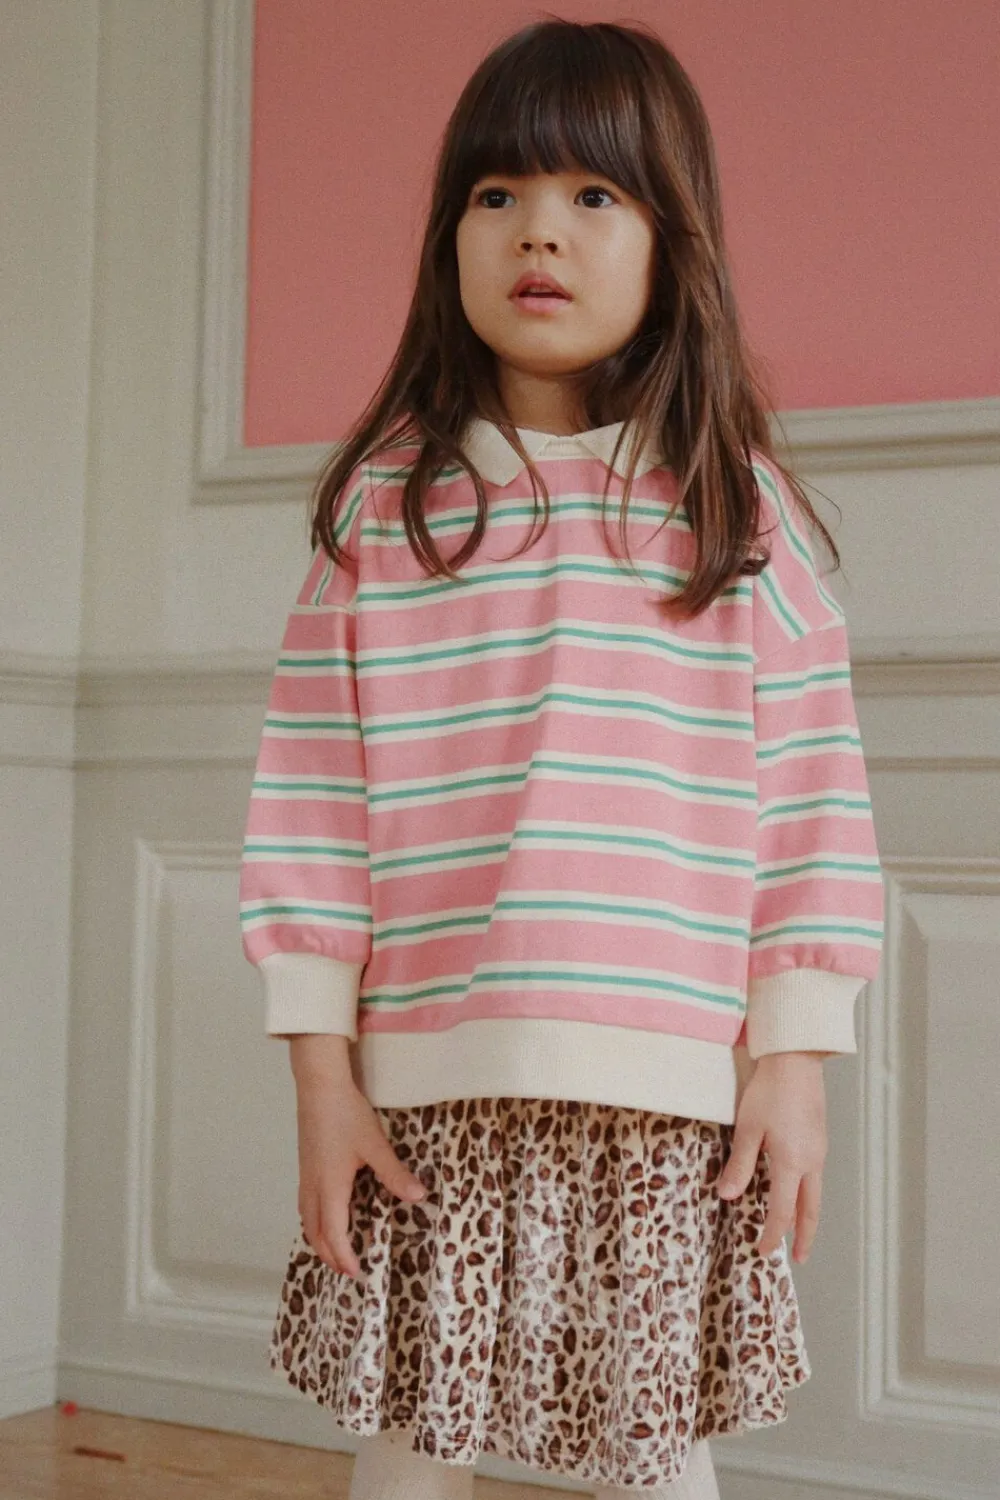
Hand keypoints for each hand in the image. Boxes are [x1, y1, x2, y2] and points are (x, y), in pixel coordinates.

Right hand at [293, 1058, 426, 1279]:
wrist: (319, 1086)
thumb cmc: (346, 1114)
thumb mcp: (375, 1145)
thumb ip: (394, 1174)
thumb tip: (418, 1197)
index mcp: (330, 1187)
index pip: (334, 1234)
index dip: (344, 1256)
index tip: (357, 1273)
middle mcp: (313, 1186)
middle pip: (314, 1233)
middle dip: (329, 1255)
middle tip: (347, 1269)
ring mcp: (306, 1175)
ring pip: (307, 1219)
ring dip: (319, 1239)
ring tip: (335, 1248)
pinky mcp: (305, 1165)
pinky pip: (306, 1205)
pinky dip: (314, 1221)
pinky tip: (327, 1213)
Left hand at [715, 1051, 827, 1262]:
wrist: (796, 1060)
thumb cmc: (769, 1092)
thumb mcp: (748, 1129)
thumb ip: (740, 1165)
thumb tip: (727, 1196)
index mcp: (792, 1164)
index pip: (782, 1212)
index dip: (772, 1235)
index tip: (762, 1251)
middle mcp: (811, 1162)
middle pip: (810, 1210)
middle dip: (803, 1236)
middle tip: (798, 1258)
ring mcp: (819, 1150)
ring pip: (815, 1194)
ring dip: (807, 1216)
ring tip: (798, 1231)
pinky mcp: (819, 1138)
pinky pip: (815, 1176)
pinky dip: (807, 1194)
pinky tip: (797, 1192)